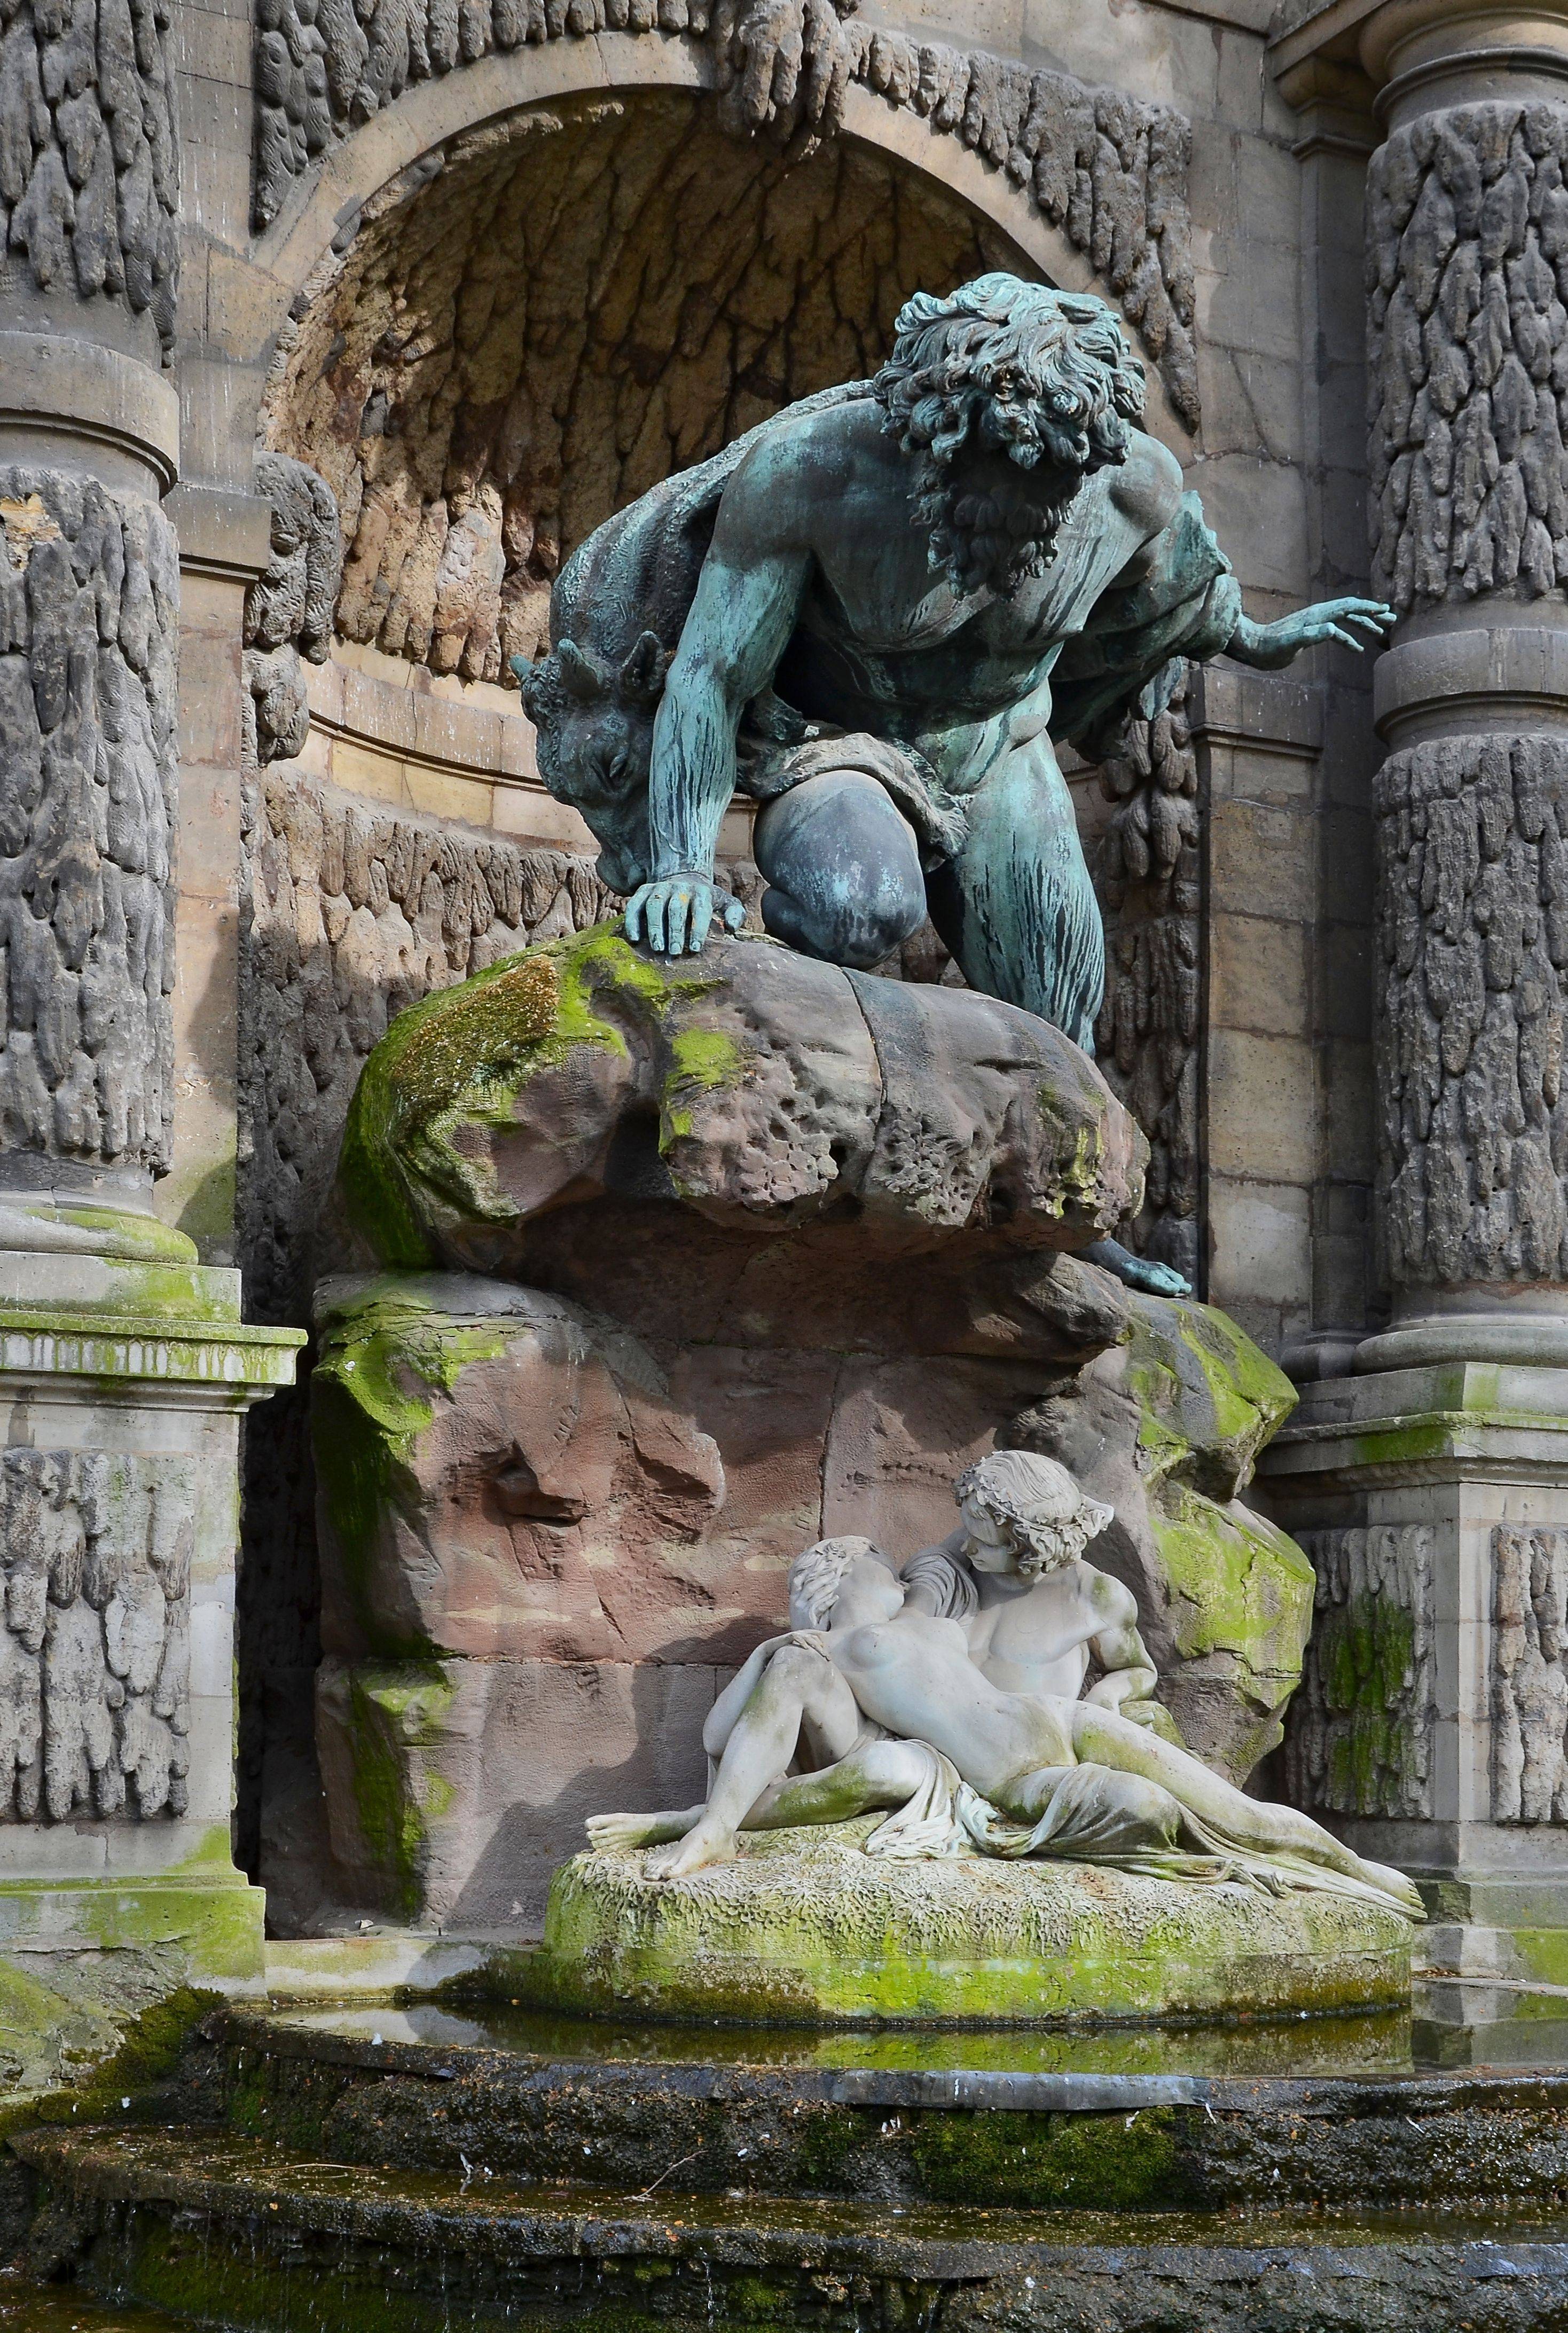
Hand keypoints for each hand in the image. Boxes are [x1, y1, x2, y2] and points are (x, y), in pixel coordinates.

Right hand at [623, 872, 746, 954]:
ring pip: (654, 905)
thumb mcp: (726, 902)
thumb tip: (730, 928)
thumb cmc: (706, 899)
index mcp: (701, 891)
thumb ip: (735, 913)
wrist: (683, 878)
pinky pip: (634, 904)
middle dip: (675, 931)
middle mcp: (679, 887)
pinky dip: (632, 921)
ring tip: (657, 948)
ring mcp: (659, 887)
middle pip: (675, 908)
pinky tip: (634, 939)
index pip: (700, 909)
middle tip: (675, 952)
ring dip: (655, 927)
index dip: (697, 928)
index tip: (695, 949)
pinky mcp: (643, 890)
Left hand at [1227, 598, 1394, 670]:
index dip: (1367, 608)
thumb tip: (1334, 629)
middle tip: (1391, 618)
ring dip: (1363, 625)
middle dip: (1371, 614)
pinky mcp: (1310, 634)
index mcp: (1317, 615)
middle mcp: (1318, 616)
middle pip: (1350, 610)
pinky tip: (1357, 649)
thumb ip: (1311, 636)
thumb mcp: (1290, 644)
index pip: (1347, 607)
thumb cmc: (1268, 648)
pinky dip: (1348, 639)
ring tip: (1381, 632)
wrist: (1251, 647)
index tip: (1385, 609)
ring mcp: (1314, 624)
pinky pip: (1335, 633)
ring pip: (1344, 621)